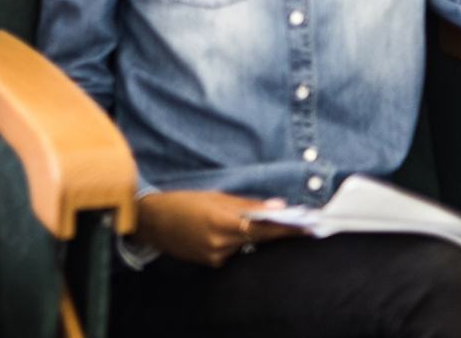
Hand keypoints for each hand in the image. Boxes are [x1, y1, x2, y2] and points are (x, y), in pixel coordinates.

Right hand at [134, 192, 296, 266]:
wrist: (151, 221)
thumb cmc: (182, 202)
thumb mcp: (214, 196)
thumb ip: (247, 204)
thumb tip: (278, 206)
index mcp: (222, 221)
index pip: (264, 228)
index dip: (288, 228)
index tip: (309, 228)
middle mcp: (221, 242)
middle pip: (258, 238)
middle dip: (273, 231)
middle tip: (295, 224)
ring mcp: (216, 255)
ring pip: (245, 245)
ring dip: (248, 235)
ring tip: (231, 221)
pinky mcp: (211, 263)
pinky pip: (232, 252)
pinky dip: (233, 242)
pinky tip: (218, 232)